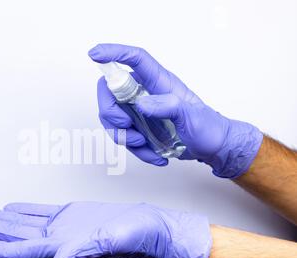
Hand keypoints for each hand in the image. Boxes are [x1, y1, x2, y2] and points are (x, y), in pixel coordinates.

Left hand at [0, 201, 211, 257]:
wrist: (151, 226)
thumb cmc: (138, 237)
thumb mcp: (112, 241)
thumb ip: (84, 250)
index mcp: (63, 247)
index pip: (20, 251)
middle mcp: (58, 239)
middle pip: (14, 236)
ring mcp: (63, 227)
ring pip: (23, 223)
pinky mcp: (71, 215)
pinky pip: (40, 212)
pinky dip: (23, 211)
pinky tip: (10, 209)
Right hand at [89, 43, 262, 177]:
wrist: (212, 147)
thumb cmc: (208, 127)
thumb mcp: (193, 116)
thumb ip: (169, 106)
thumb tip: (142, 104)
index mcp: (159, 82)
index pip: (134, 59)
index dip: (113, 53)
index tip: (95, 54)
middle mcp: (145, 93)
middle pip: (110, 91)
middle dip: (111, 112)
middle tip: (127, 126)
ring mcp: (139, 112)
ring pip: (112, 118)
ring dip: (123, 137)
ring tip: (145, 143)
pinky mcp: (138, 128)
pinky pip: (124, 138)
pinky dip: (136, 151)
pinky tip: (155, 155)